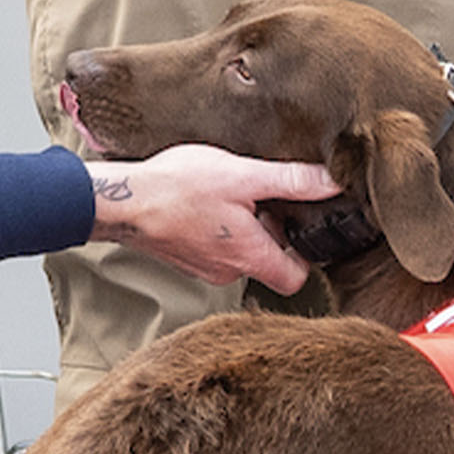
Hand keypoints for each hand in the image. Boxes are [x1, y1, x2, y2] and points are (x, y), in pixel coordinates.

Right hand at [86, 146, 339, 294]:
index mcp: (251, 257)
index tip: (302, 224)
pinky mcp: (184, 257)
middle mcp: (229, 271)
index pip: (297, 278)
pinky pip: (213, 247)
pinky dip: (216, 227)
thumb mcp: (244, 176)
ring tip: (230, 193)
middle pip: (268, 261)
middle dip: (271, 230)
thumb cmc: (177, 189)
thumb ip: (291, 181)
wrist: (121, 201)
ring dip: (242, 226)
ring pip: (239, 252)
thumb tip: (332, 181)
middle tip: (263, 197)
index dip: (306, 254)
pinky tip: (205, 200)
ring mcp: (203, 268)